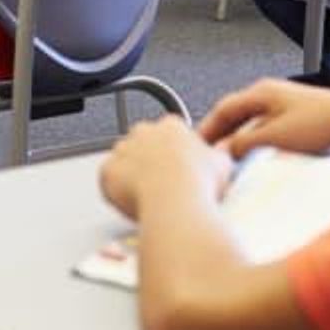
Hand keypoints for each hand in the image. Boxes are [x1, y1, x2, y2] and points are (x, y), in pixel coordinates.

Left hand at [99, 116, 230, 221]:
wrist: (175, 203)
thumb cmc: (197, 184)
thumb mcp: (221, 164)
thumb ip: (217, 155)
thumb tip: (221, 157)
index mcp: (171, 126)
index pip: (168, 134)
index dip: (174, 153)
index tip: (178, 168)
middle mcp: (144, 132)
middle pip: (143, 144)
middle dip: (150, 160)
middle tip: (162, 183)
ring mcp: (123, 150)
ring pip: (124, 161)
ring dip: (131, 175)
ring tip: (147, 197)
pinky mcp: (107, 170)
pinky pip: (108, 180)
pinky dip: (115, 191)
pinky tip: (130, 202)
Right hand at [197, 78, 329, 156]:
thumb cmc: (322, 121)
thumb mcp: (273, 136)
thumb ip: (244, 143)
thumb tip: (224, 152)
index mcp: (261, 92)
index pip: (222, 108)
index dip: (205, 128)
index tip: (194, 145)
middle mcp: (270, 94)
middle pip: (234, 115)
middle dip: (219, 135)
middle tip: (207, 155)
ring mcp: (283, 104)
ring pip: (249, 123)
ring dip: (237, 140)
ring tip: (229, 159)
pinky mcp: (296, 116)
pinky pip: (264, 128)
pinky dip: (253, 141)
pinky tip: (256, 156)